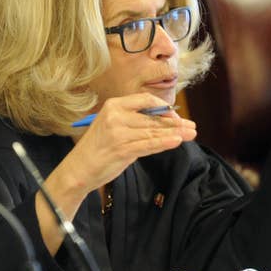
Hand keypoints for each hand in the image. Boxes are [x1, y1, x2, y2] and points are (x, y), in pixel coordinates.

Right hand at [36, 93, 195, 253]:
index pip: (145, 101)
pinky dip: (164, 143)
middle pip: (153, 118)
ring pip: (153, 131)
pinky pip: (148, 144)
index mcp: (114, 105)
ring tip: (191, 134)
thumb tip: (166, 122)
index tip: (176, 118)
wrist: (79, 169)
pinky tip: (177, 141)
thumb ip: (136, 122)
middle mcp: (116, 116)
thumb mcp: (114, 127)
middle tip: (192, 127)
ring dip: (175, 134)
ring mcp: (118, 132)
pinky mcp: (121, 149)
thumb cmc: (99, 148)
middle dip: (175, 124)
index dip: (163, 109)